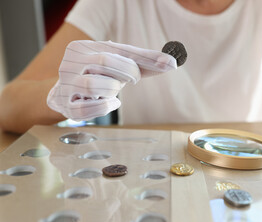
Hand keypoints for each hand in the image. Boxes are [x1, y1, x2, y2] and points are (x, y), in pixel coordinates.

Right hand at [47, 40, 176, 120]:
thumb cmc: (98, 76)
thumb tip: (172, 63)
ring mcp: (66, 85)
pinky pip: (84, 110)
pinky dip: (103, 108)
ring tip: (114, 92)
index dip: (146, 58)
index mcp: (84, 48)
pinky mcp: (65, 106)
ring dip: (111, 90)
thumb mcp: (119, 66)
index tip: (170, 64)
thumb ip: (143, 63)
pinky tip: (111, 103)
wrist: (65, 93)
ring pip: (93, 84)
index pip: (121, 49)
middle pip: (104, 61)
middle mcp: (71, 63)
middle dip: (127, 72)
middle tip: (134, 79)